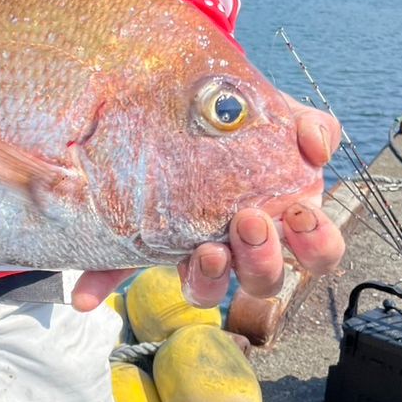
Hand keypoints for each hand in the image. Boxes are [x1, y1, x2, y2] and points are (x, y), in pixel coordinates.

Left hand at [70, 98, 344, 312]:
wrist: (194, 106)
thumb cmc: (250, 125)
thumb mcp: (284, 118)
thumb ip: (307, 127)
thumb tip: (318, 143)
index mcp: (284, 222)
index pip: (316, 253)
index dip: (315, 245)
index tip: (300, 214)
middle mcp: (242, 249)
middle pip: (267, 281)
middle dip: (263, 260)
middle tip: (248, 222)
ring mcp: (196, 253)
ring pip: (209, 291)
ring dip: (208, 279)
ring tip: (205, 251)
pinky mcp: (146, 248)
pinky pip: (120, 271)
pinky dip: (101, 283)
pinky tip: (83, 294)